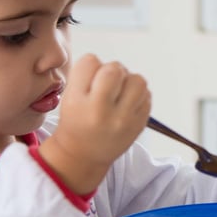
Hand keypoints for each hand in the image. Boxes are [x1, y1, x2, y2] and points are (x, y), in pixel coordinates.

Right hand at [38, 54, 151, 192]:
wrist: (84, 155)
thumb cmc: (77, 121)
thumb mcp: (69, 98)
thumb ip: (85, 75)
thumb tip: (108, 62)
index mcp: (78, 102)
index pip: (90, 62)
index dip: (91, 66)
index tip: (89, 79)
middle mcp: (101, 112)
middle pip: (115, 69)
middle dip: (112, 70)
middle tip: (107, 84)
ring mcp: (123, 119)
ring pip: (137, 79)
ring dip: (129, 81)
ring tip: (120, 92)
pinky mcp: (139, 124)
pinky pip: (147, 95)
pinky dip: (138, 94)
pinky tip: (127, 103)